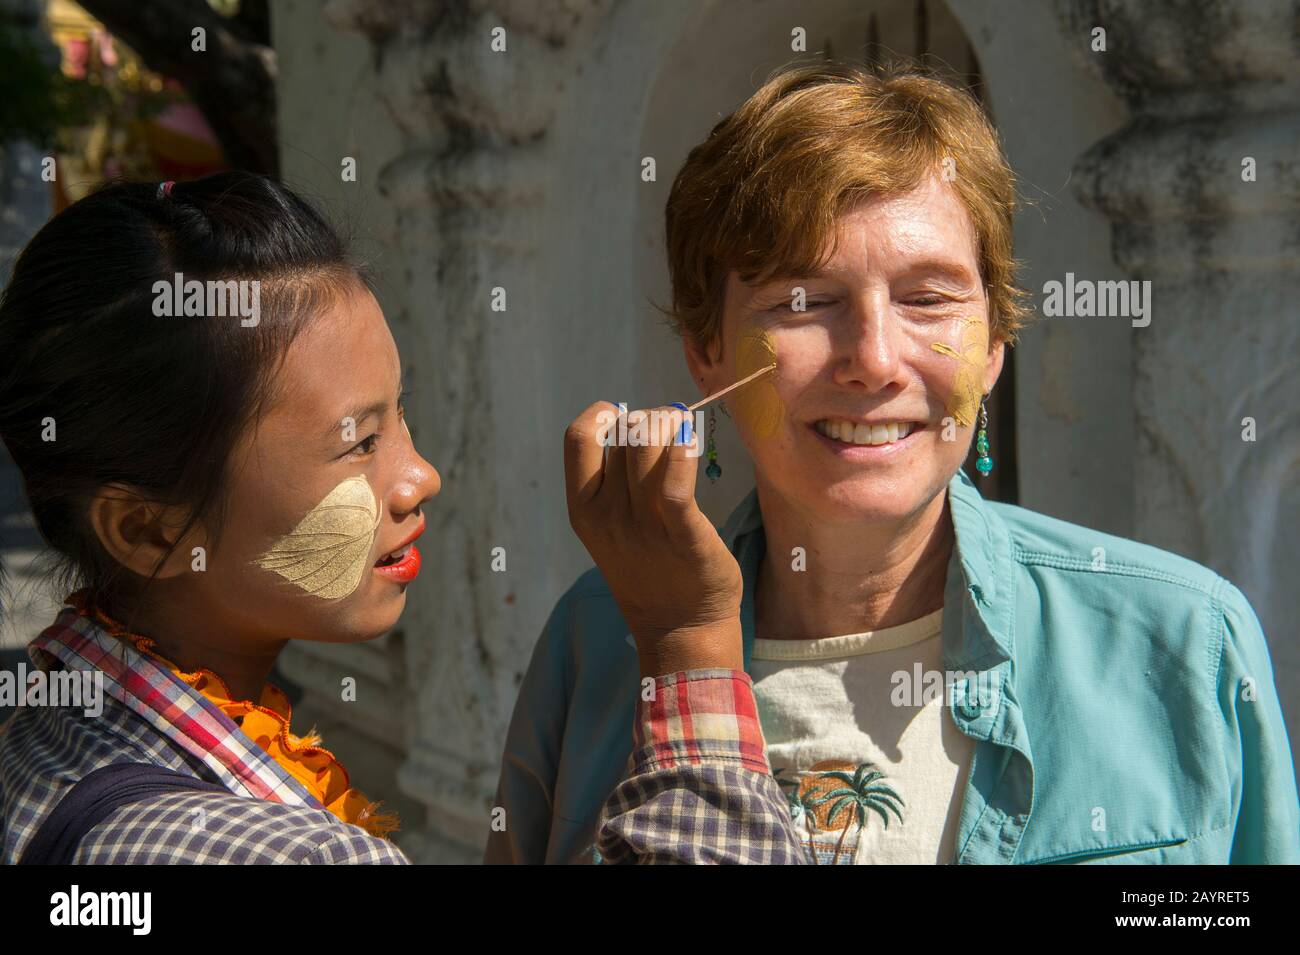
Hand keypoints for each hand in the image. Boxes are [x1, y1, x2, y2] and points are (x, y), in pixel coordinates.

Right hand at [564, 403, 742, 677]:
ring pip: (651, 446)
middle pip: (626, 435)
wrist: (680, 629)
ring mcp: (645, 528)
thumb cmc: (651, 567)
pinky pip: (675, 485)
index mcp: (585, 509)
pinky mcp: (684, 537)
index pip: (578, 438)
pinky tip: (691, 445)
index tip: (624, 417)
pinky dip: (683, 456)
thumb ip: (616, 479)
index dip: (602, 415)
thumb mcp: (612, 526)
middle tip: (672, 430)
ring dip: (673, 428)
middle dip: (652, 420)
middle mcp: (609, 515)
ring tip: (685, 438)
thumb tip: (638, 423)